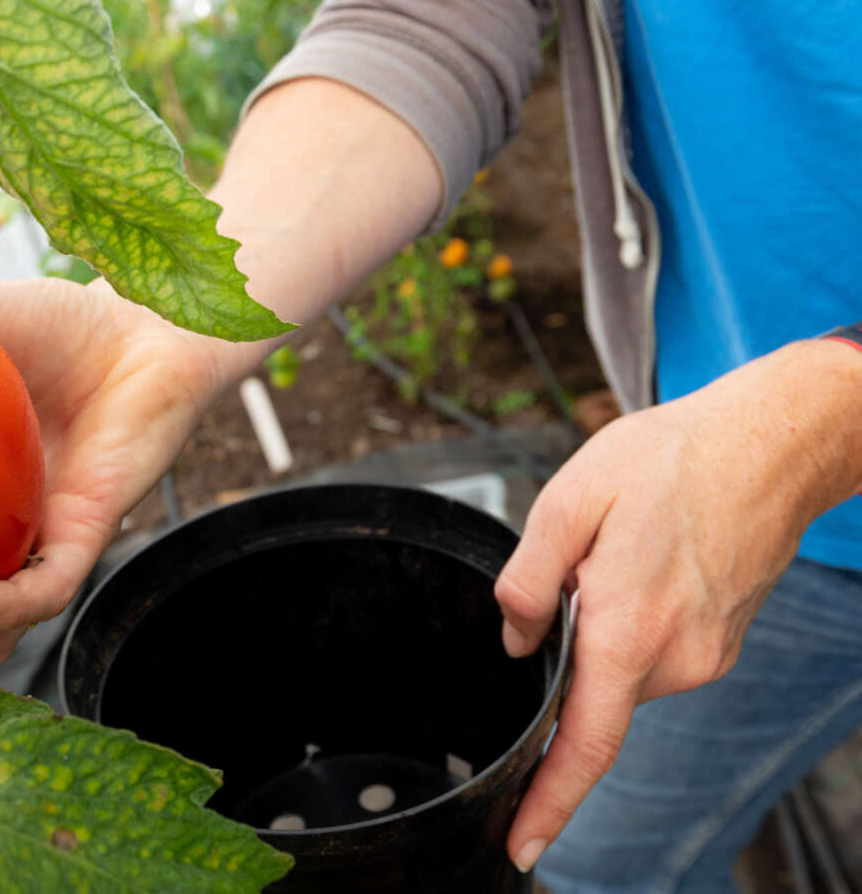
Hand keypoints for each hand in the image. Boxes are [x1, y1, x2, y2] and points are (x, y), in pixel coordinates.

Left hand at [496, 340, 861, 871]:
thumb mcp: (568, 500)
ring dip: (601, 632)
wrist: (772, 444)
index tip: (521, 843)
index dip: (548, 800)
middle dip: (568, 652)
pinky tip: (644, 565)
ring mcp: (705, 657)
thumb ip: (527, 578)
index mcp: (626, 629)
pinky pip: (650, 655)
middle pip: (590, 692)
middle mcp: (673, 659)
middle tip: (582, 564)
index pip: (582, 743)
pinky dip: (629, 626)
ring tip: (620, 553)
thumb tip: (514, 640)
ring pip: (620, 671)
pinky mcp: (719, 646)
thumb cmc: (670, 461)